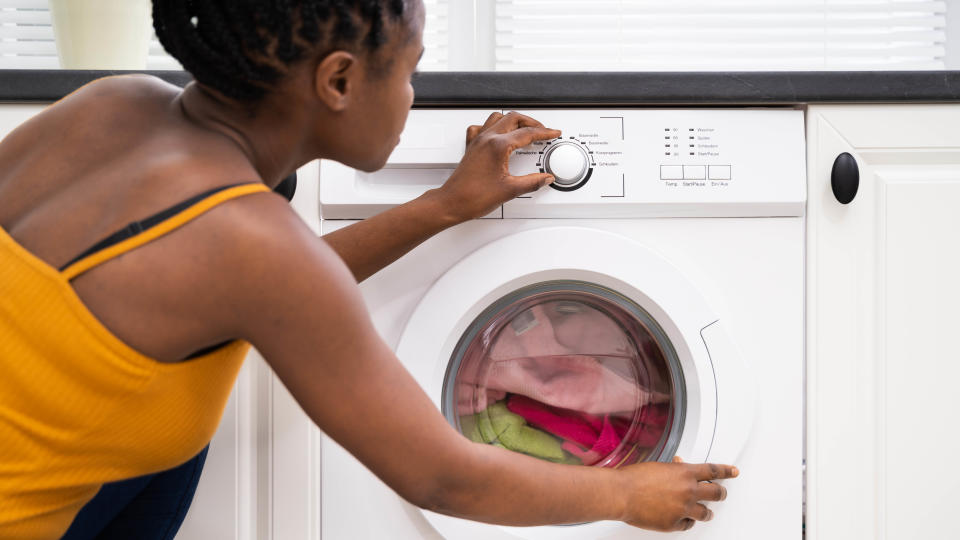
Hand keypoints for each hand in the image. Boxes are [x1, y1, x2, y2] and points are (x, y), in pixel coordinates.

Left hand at [433, 112, 560, 221]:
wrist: (452, 203)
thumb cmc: (472, 197)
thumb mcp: (510, 190)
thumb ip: (532, 182)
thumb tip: (545, 178)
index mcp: (498, 146)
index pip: (527, 133)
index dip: (544, 133)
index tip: (553, 133)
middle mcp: (486, 139)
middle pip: (513, 118)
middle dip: (531, 122)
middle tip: (542, 130)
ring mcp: (477, 141)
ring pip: (498, 118)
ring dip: (513, 120)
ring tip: (524, 128)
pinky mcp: (471, 147)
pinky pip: (481, 127)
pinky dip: (493, 126)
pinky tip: (498, 134)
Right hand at [618, 457, 738, 531]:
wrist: (621, 494)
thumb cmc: (634, 478)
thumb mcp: (658, 467)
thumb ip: (673, 469)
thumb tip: (679, 468)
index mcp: (685, 473)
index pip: (713, 470)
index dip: (726, 471)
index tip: (733, 472)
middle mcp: (688, 491)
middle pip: (716, 493)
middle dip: (721, 493)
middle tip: (722, 493)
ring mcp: (683, 509)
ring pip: (706, 512)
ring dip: (707, 512)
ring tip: (707, 512)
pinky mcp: (674, 523)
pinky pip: (688, 524)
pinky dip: (687, 521)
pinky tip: (685, 519)